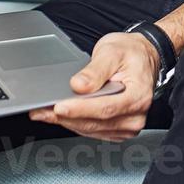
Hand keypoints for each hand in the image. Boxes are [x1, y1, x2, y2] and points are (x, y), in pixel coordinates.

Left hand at [28, 31, 159, 141]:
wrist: (143, 57)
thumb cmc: (130, 53)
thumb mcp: (112, 51)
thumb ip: (95, 70)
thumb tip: (79, 85)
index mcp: (138, 95)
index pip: (105, 108)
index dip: (80, 109)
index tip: (59, 106)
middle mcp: (135, 115)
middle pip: (95, 122)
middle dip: (66, 117)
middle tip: (41, 110)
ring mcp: (127, 126)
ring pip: (90, 130)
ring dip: (66, 122)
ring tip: (44, 112)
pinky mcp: (118, 130)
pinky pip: (92, 131)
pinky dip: (74, 123)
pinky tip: (60, 116)